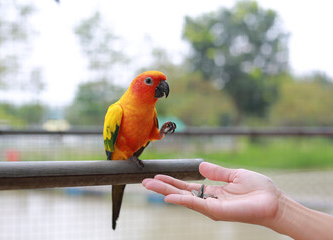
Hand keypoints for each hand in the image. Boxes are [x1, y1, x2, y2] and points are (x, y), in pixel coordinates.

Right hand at [142, 162, 280, 225]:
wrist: (274, 201)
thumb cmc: (259, 190)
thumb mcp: (234, 175)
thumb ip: (217, 172)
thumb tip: (200, 166)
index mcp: (212, 192)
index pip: (187, 186)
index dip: (172, 182)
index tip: (158, 176)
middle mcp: (209, 201)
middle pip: (181, 193)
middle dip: (163, 188)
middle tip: (145, 182)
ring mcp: (211, 207)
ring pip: (184, 198)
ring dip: (166, 192)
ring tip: (149, 186)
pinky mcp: (217, 211)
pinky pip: (196, 204)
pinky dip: (181, 200)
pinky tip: (169, 197)